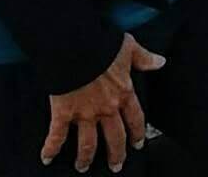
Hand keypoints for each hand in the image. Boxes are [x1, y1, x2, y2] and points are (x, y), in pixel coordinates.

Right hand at [42, 34, 165, 171]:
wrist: (74, 45)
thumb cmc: (101, 44)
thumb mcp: (128, 48)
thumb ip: (144, 58)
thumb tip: (160, 62)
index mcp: (123, 93)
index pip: (135, 119)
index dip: (137, 133)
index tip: (138, 144)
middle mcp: (106, 108)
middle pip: (115, 138)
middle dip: (116, 154)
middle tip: (115, 165)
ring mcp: (85, 113)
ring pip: (88, 143)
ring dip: (85, 158)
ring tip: (83, 167)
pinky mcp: (63, 113)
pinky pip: (57, 135)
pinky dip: (51, 149)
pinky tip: (47, 159)